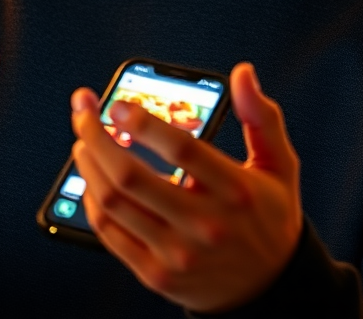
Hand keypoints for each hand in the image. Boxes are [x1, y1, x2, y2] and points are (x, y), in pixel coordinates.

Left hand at [70, 62, 302, 313]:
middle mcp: (204, 224)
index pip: (182, 151)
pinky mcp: (156, 274)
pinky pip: (110, 234)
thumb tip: (242, 74)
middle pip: (132, 176)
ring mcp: (176, 253)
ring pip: (114, 204)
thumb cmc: (269, 218)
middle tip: (84, 113)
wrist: (269, 288)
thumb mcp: (278, 165)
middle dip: (96, 136)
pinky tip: (91, 178)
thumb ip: (260, 116)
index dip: (144, 124)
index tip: (118, 105)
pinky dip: (91, 201)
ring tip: (83, 139)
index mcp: (234, 191)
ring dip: (89, 165)